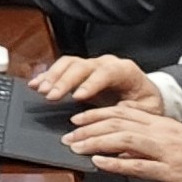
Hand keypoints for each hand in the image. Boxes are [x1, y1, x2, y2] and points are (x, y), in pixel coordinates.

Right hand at [30, 52, 157, 107]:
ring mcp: (92, 65)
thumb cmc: (145, 104)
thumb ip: (131, 114)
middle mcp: (106, 64)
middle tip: (51, 96)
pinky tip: (35, 84)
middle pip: (82, 65)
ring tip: (40, 90)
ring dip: (52, 76)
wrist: (145, 95)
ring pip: (69, 63)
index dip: (90, 83)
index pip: (106, 72)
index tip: (77, 97)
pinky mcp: (81, 71)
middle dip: (64, 81)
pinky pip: (61, 67)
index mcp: (125, 71)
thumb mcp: (146, 112)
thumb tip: (113, 118)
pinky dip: (47, 75)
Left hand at [62, 108, 181, 181]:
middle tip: (66, 135)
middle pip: (118, 123)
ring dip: (95, 142)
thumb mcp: (179, 145)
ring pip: (124, 140)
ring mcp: (166, 152)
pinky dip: (117, 164)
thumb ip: (153, 143)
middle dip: (88, 127)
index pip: (123, 113)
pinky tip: (99, 164)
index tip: (77, 118)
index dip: (96, 114)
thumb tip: (124, 149)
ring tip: (75, 147)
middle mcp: (162, 134)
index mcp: (164, 126)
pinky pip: (140, 166)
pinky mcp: (171, 172)